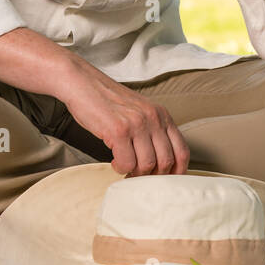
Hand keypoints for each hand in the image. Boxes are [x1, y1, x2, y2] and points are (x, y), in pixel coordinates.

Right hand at [60, 67, 189, 177]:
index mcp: (162, 115)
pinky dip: (120, 168)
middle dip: (152, 176)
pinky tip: (114, 160)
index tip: (166, 181)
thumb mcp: (139, 111)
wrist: (83, 83)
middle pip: (166, 161)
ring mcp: (137, 124)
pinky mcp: (118, 130)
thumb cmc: (108, 101)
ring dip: (135, 173)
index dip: (177, 172)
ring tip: (124, 166)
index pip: (182, 151)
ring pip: (146, 165)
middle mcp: (154, 118)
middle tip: (139, 176)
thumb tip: (159, 163)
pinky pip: (126, 163)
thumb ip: (152, 130)